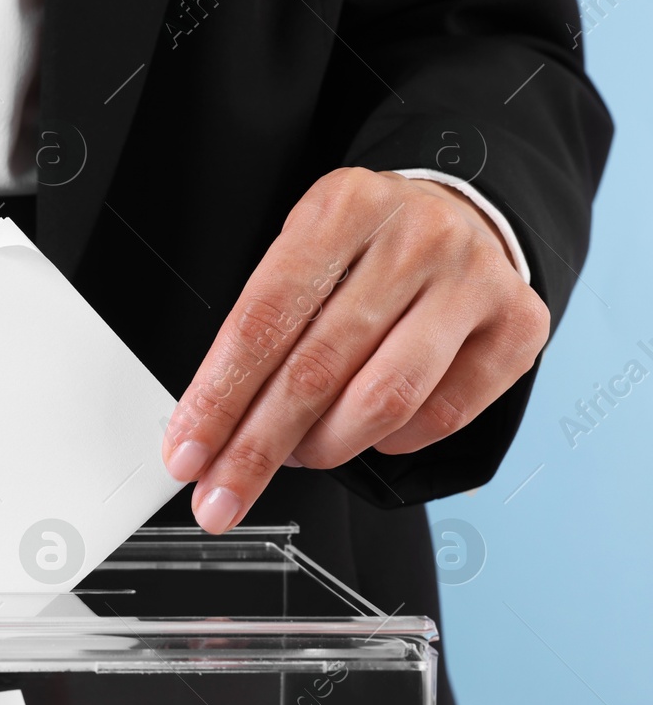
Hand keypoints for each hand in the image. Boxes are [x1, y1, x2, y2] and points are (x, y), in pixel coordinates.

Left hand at [160, 167, 548, 532]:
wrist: (463, 215)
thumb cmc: (366, 248)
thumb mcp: (302, 255)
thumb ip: (259, 331)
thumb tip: (206, 429)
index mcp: (342, 208)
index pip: (263, 321)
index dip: (219, 398)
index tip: (186, 454)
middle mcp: (414, 239)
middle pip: (316, 370)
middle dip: (256, 448)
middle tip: (220, 495)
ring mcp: (473, 281)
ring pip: (382, 401)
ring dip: (322, 448)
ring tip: (293, 458)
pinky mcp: (517, 326)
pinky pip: (439, 416)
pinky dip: (388, 442)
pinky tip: (365, 433)